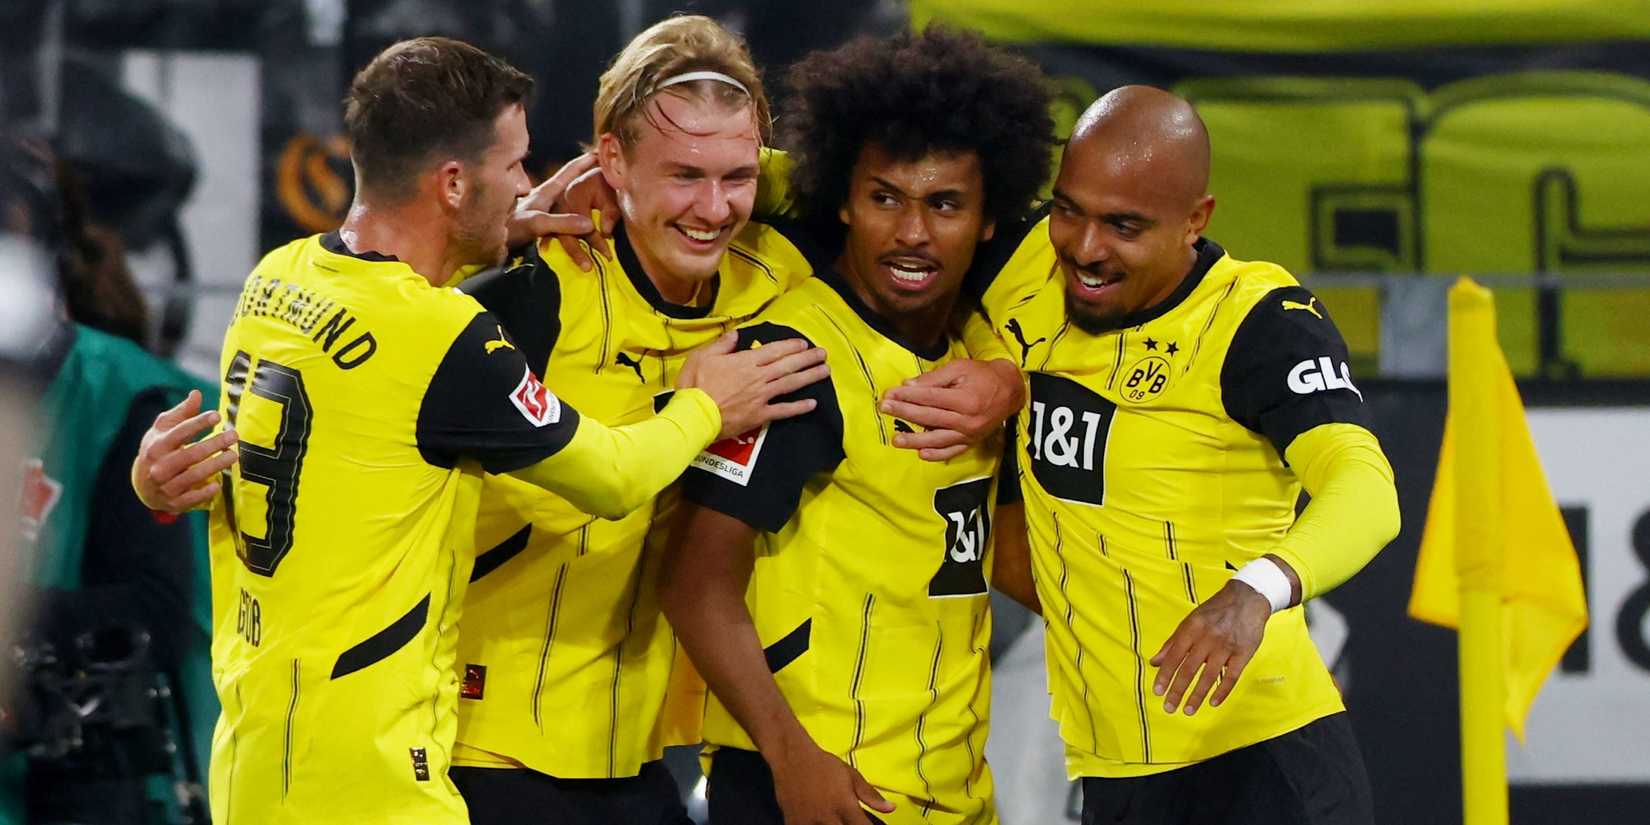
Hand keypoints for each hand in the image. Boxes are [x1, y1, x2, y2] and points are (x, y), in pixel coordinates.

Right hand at [132, 389, 238, 512]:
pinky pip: (190, 498)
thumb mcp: (163, 430)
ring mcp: (165, 486)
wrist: (143, 485)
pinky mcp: (173, 502)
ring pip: (193, 475)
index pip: (179, 432)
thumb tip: (196, 394)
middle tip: (234, 435)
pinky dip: (203, 492)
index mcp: (157, 446)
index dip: (198, 423)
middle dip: (214, 444)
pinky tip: (217, 485)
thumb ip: (181, 413)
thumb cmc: (158, 450)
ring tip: (233, 455)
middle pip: (190, 454)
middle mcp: (159, 466)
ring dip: (215, 465)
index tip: (217, 416)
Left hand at [505, 153, 606, 265]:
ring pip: (568, 203)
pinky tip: (579, 222)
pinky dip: (574, 220)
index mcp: (544, 194)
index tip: (598, 152)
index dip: (583, 163)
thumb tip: (589, 223)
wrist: (486, 246)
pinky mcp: (538, 228)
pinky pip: (563, 221)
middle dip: (586, 177)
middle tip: (603, 170)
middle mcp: (544, 201)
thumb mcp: (536, 224)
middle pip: (570, 185)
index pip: (567, 173)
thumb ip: (561, 222)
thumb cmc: (508, 230)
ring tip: (597, 194)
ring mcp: (541, 214)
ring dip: (582, 200)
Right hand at [677, 333, 829, 438]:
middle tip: (823, 354)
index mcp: (745, 361)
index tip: (803, 344)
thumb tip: (737, 334)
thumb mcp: (702, 356)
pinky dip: (798, 407)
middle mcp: (758, 377)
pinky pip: (783, 411)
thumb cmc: (695, 385)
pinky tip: (813, 403)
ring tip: (825, 371)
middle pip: (788, 365)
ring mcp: (761, 397)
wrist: (694, 416)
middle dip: (807, 358)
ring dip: (809, 377)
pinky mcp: (760, 415)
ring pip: (791, 384)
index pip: (773, 350)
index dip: (790, 346)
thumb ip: (722, 344)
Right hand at [769, 740, 895, 824]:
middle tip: (851, 822)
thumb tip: (891, 809)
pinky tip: (820, 822)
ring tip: (835, 821)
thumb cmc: (824, 765)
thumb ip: (870, 795)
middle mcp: (827, 818)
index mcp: (844, 806)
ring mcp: (809, 823)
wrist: (792, 757)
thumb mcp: (851, 775)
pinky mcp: (793, 824)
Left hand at [880, 358, 1023, 460]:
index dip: (907, 396)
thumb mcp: (960, 368)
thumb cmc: (983, 375)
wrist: (1011, 390)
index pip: (929, 398)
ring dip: (915, 440)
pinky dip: (937, 455)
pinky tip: (922, 454)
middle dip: (904, 413)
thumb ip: (934, 378)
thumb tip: (908, 386)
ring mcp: (970, 434)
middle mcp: (967, 420)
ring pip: (938, 439)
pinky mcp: (972, 442)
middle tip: (884, 409)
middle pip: (929, 417)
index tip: (889, 394)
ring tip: (896, 439)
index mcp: (964, 399)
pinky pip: (953, 451)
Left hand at [1149, 579, 1271, 714]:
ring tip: (1188, 710)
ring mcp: (1226, 646)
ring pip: (1209, 675)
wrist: (1247, 598)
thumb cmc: (1215, 611)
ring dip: (1197, 695)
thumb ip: (1173, 642)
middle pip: (1189, 668)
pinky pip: (1231, 676)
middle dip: (1177, 690)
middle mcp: (1207, 637)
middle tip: (1168, 708)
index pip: (1174, 656)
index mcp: (1192, 628)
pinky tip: (1213, 703)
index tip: (1157, 692)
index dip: (1165, 675)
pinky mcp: (1244, 653)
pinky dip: (1222, 691)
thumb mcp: (1191, 621)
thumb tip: (1154, 662)